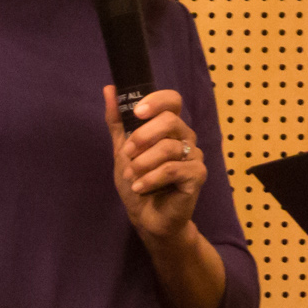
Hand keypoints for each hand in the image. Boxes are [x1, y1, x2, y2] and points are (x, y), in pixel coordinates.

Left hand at [104, 86, 206, 242]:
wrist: (147, 218)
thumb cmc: (138, 183)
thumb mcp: (122, 150)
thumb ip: (118, 121)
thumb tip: (109, 89)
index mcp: (170, 127)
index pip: (172, 100)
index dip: (156, 101)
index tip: (136, 113)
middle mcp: (185, 137)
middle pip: (170, 120)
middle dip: (143, 136)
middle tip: (127, 153)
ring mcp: (194, 156)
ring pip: (169, 147)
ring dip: (143, 163)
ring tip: (131, 176)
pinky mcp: (197, 175)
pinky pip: (173, 169)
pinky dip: (151, 178)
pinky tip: (140, 187)